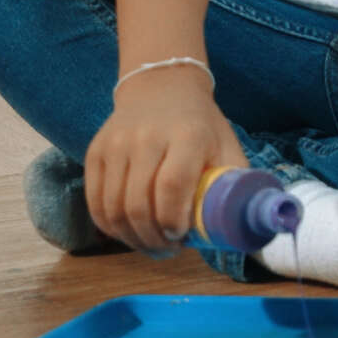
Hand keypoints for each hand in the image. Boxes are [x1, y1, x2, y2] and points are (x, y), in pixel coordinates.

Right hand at [86, 66, 245, 250]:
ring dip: (130, 237)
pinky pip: (94, 201)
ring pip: (112, 208)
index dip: (173, 219)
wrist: (162, 87)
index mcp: (188, 135)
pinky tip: (128, 233)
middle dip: (151, 238)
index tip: (182, 237)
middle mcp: (146, 138)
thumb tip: (243, 222)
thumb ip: (234, 181)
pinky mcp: (94, 152)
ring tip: (150, 244)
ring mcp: (116, 144)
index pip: (172, 185)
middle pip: (138, 203)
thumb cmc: (201, 125)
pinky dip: (109, 226)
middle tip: (167, 249)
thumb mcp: (226, 144)